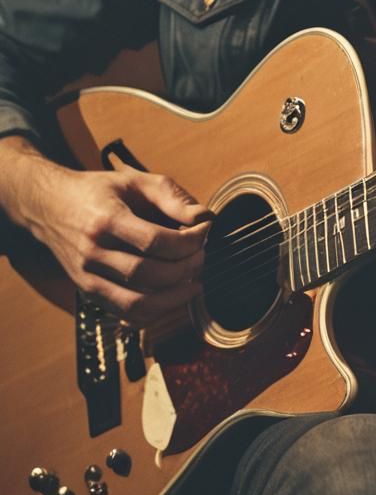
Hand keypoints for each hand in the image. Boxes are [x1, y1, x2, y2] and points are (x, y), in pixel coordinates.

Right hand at [18, 153, 210, 325]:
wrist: (49, 206)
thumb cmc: (99, 191)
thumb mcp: (136, 180)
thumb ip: (172, 197)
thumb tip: (205, 218)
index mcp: (106, 220)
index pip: (155, 241)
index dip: (189, 241)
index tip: (205, 231)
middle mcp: (93, 252)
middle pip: (149, 274)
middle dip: (186, 268)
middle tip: (202, 256)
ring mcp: (88, 276)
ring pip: (138, 303)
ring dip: (175, 297)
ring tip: (195, 281)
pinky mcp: (88, 291)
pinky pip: (126, 314)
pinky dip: (156, 312)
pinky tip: (173, 296)